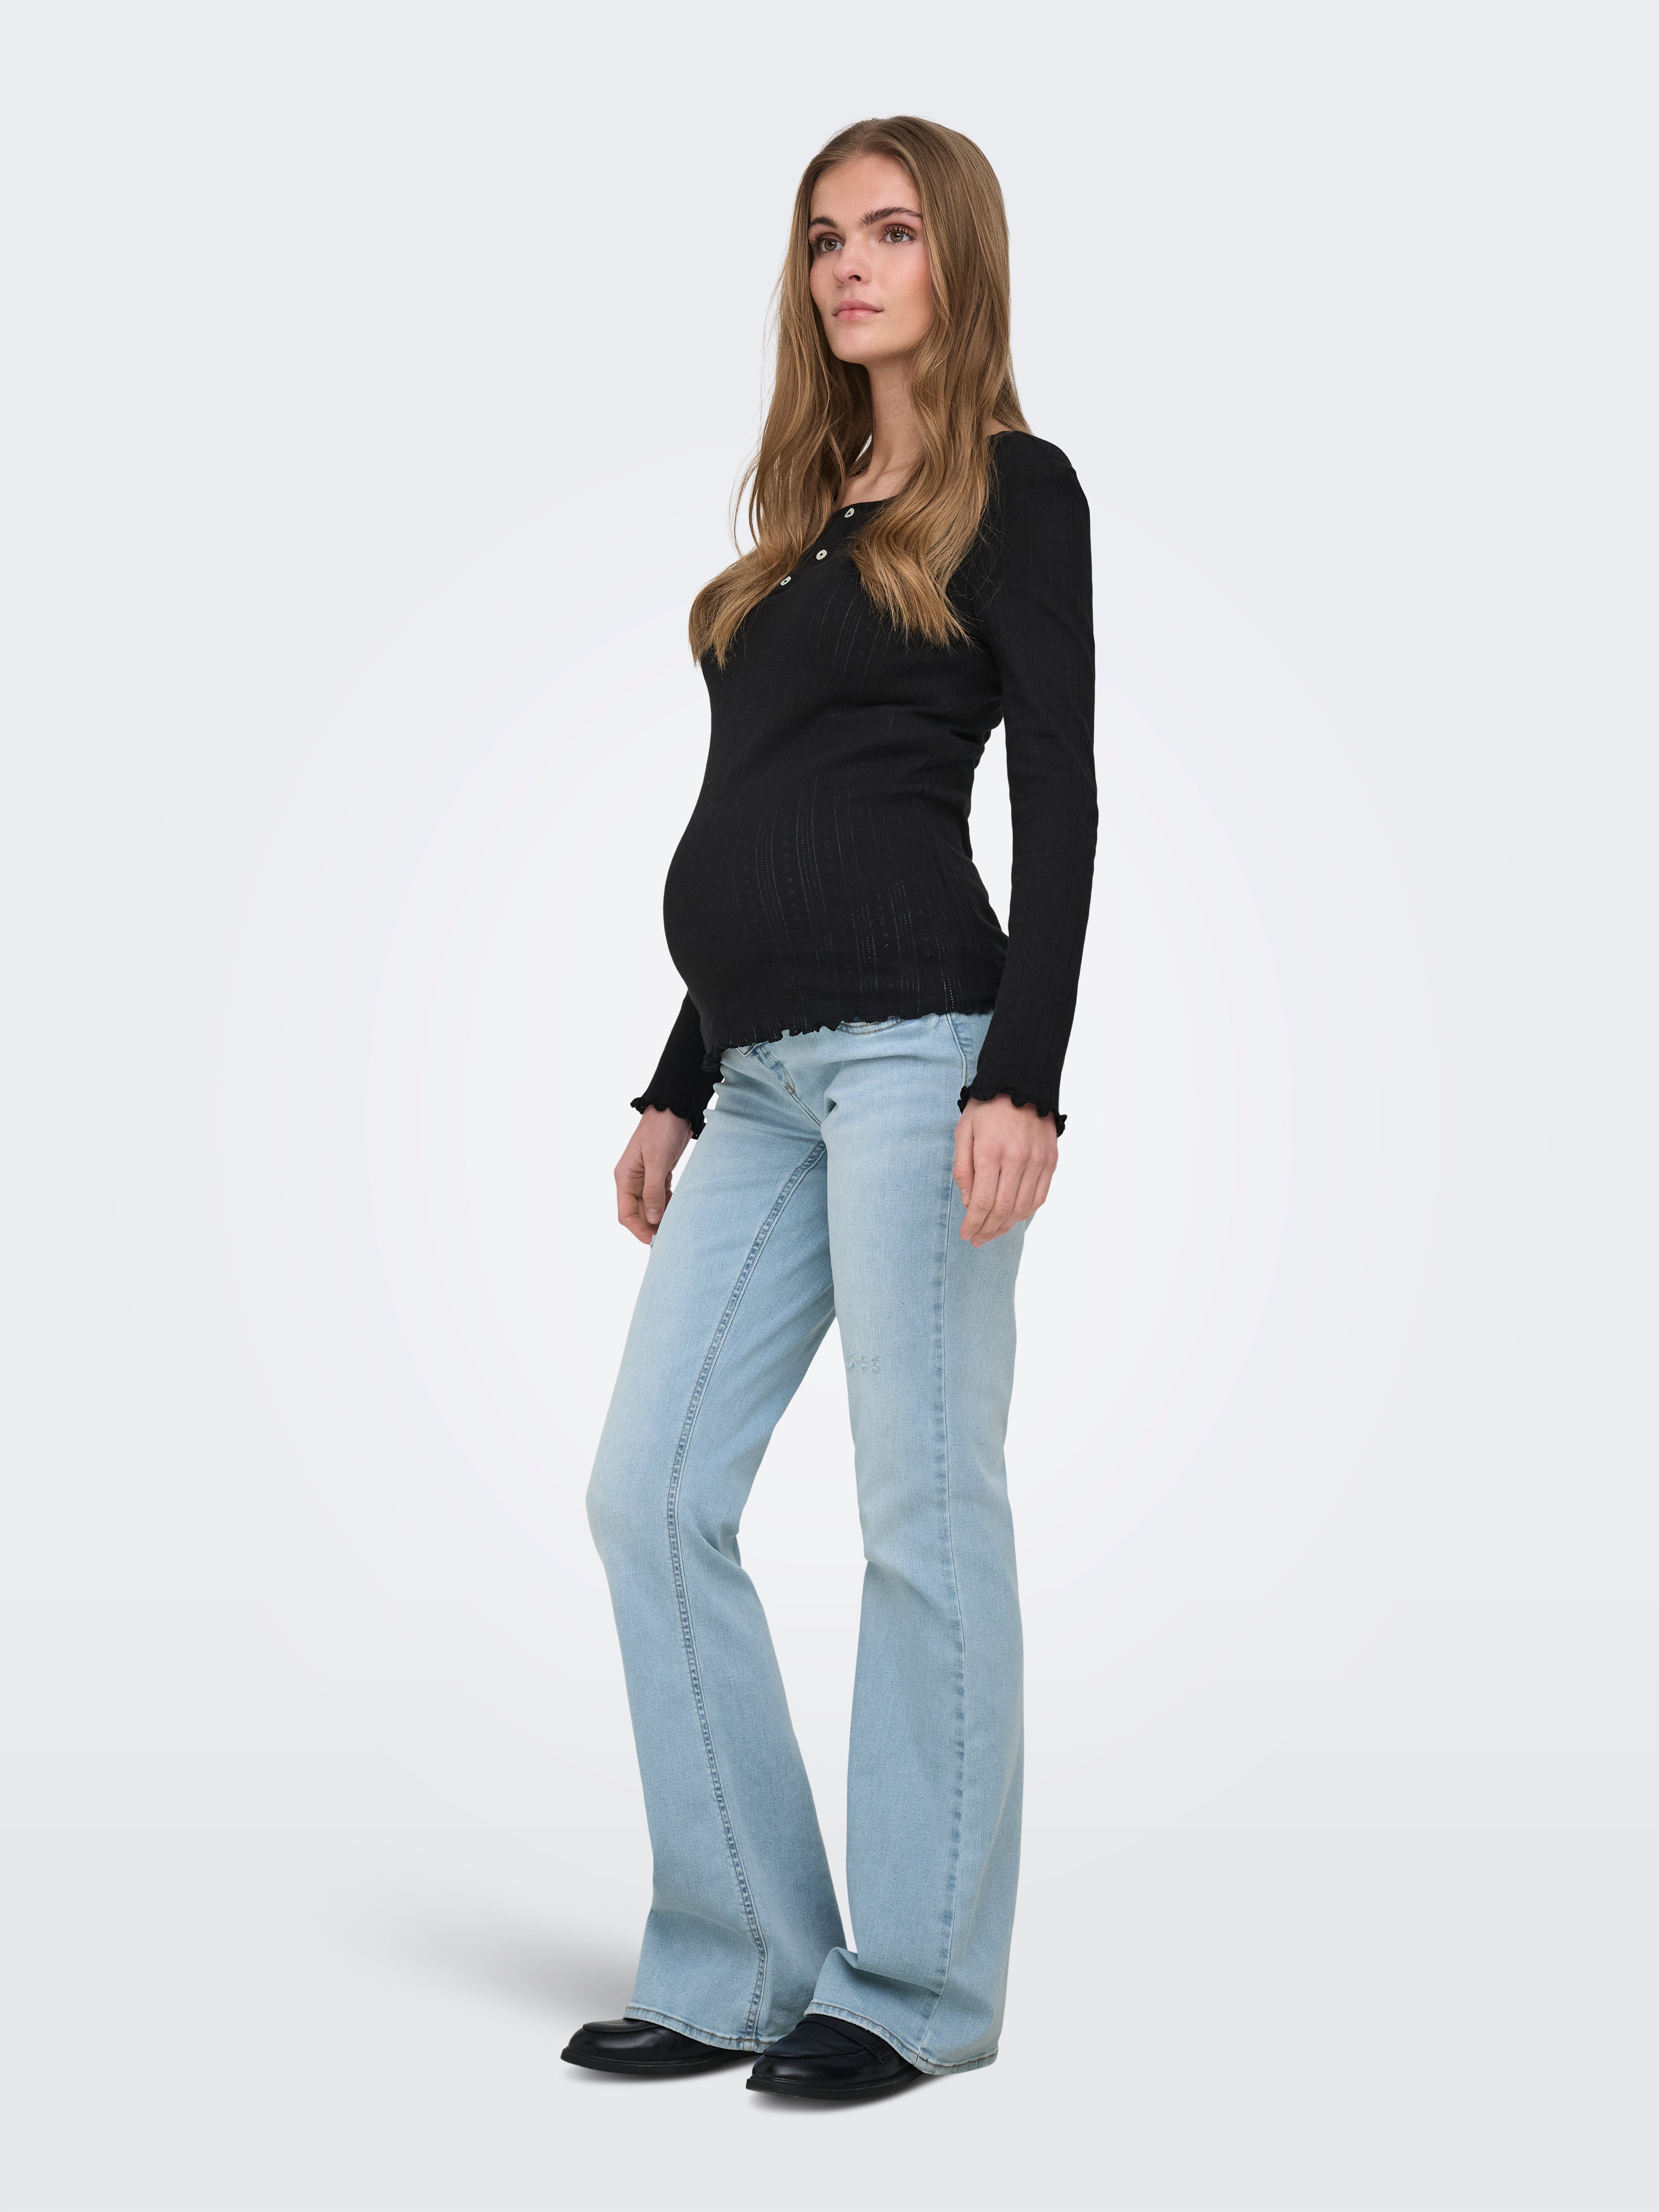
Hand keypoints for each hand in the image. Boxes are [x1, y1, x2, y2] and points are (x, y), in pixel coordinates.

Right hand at [616, 1106, 693, 1244]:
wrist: (675, 1109)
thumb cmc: (662, 1130)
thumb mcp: (657, 1161)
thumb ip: (653, 1191)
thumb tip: (653, 1219)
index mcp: (625, 1177)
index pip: (625, 1213)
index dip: (638, 1229)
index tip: (653, 1240)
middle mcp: (632, 1179)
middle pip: (638, 1212)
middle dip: (651, 1226)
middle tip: (669, 1238)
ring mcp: (645, 1177)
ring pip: (650, 1206)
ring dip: (660, 1217)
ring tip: (675, 1228)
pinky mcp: (658, 1173)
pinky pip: (660, 1196)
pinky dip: (668, 1205)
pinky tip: (678, 1211)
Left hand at [952, 1095, 1057, 1245]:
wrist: (1021, 1082)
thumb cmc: (987, 1107)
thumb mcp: (963, 1132)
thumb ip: (963, 1168)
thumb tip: (968, 1202)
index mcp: (990, 1153)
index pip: (982, 1201)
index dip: (973, 1223)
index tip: (966, 1234)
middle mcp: (1016, 1160)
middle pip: (1002, 1209)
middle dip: (987, 1229)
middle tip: (977, 1240)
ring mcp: (1037, 1161)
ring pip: (1022, 1207)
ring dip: (1006, 1225)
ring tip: (993, 1233)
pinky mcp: (1050, 1160)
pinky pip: (1040, 1196)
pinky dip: (1026, 1212)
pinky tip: (1013, 1218)